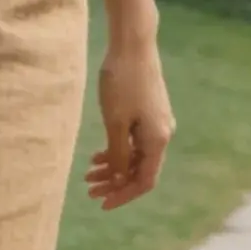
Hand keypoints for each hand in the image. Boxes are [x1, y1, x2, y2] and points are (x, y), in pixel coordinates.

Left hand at [85, 42, 174, 209]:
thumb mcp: (114, 122)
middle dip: (115, 183)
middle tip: (89, 190)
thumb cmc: (121, 82)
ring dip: (114, 167)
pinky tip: (98, 155)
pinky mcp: (149, 111)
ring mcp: (156, 122)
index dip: (124, 195)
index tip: (102, 204)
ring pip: (135, 155)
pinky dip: (117, 149)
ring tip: (88, 174)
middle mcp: (162, 134)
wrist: (133, 45)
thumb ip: (118, 154)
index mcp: (157, 140)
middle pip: (140, 170)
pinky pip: (135, 140)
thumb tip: (120, 179)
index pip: (144, 180)